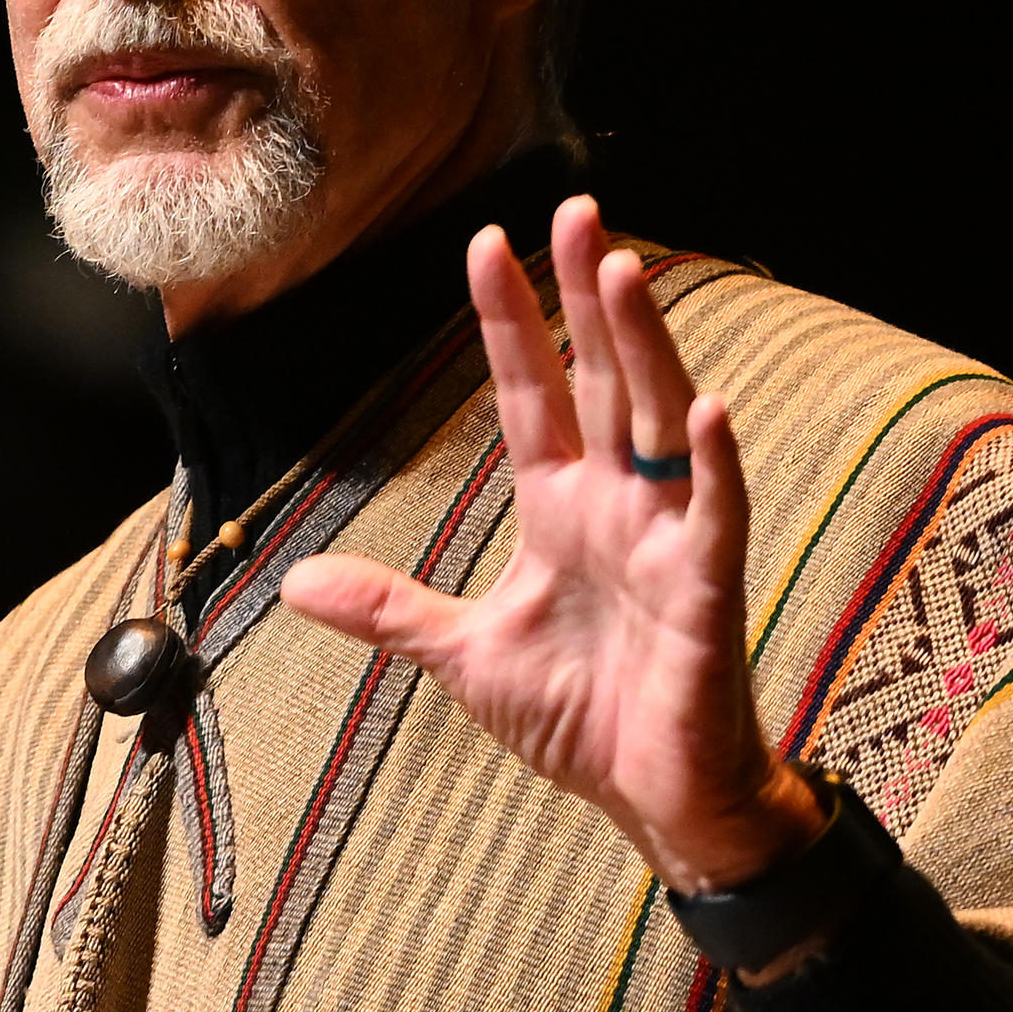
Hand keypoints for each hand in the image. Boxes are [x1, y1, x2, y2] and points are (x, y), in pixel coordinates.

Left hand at [283, 196, 822, 893]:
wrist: (654, 802)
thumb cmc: (581, 721)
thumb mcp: (465, 658)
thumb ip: (391, 611)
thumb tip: (297, 583)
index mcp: (563, 510)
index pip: (533, 395)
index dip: (511, 322)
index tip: (484, 242)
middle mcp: (619, 507)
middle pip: (602, 380)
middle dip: (588, 297)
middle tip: (576, 209)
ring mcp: (668, 540)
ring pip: (657, 422)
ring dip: (643, 348)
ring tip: (623, 271)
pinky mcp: (707, 591)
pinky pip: (715, 515)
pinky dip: (711, 465)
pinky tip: (705, 410)